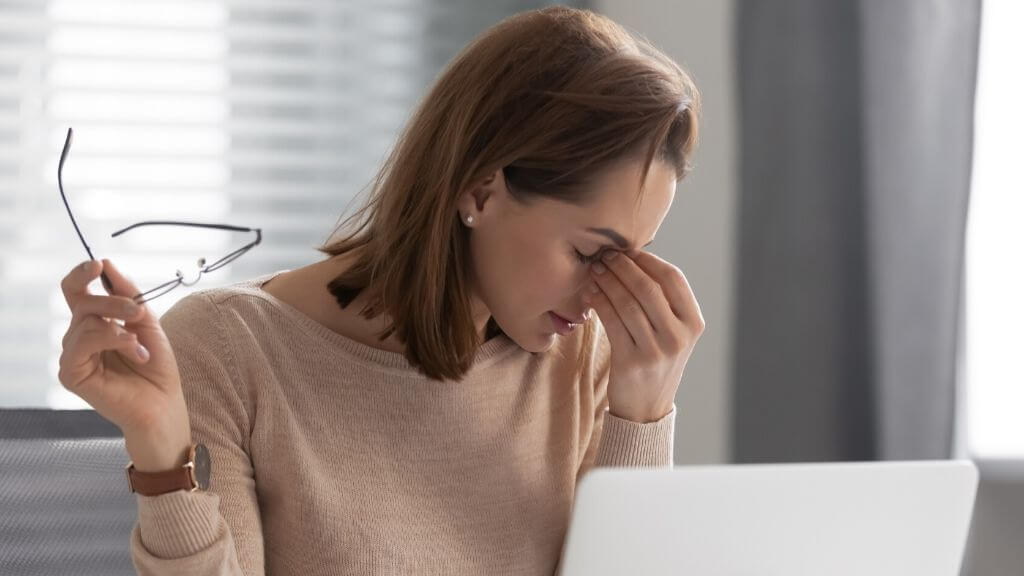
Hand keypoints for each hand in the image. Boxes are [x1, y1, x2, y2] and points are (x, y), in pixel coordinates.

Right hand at [58, 259, 191, 469]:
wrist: (163, 403)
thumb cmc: (156, 367)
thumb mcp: (147, 322)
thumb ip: (127, 294)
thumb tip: (107, 264)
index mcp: (95, 322)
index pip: (76, 290)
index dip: (82, 274)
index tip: (99, 264)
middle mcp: (79, 336)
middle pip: (82, 301)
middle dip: (113, 301)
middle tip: (138, 312)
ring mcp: (73, 355)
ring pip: (85, 320)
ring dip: (119, 325)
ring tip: (141, 343)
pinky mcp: (70, 373)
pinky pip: (82, 342)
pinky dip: (113, 340)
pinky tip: (135, 353)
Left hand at [582, 249, 704, 422]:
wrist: (646, 408)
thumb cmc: (655, 360)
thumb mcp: (672, 333)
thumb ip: (663, 301)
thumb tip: (635, 257)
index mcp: (693, 323)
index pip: (673, 279)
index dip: (648, 260)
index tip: (627, 250)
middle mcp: (679, 336)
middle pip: (648, 288)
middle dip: (623, 267)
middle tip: (605, 256)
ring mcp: (657, 350)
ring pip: (627, 303)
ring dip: (608, 282)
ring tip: (595, 270)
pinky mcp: (632, 361)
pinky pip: (612, 322)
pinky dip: (599, 302)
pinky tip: (590, 293)